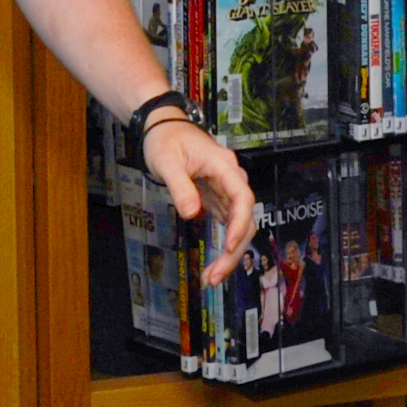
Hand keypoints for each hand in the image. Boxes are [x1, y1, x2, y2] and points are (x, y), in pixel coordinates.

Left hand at [144, 117, 257, 281]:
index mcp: (224, 166)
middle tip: (214, 277)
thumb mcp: (167, 162)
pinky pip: (228, 226)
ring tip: (212, 278)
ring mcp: (226, 190)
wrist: (162, 128)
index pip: (243, 197)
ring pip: (238, 226)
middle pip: (244, 218)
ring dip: (229, 254)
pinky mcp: (218, 200)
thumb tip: (191, 214)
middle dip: (233, 251)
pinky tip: (215, 266)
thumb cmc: (165, 140)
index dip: (239, 223)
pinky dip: (223, 247)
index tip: (228, 246)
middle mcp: (231, 179)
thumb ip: (180, 188)